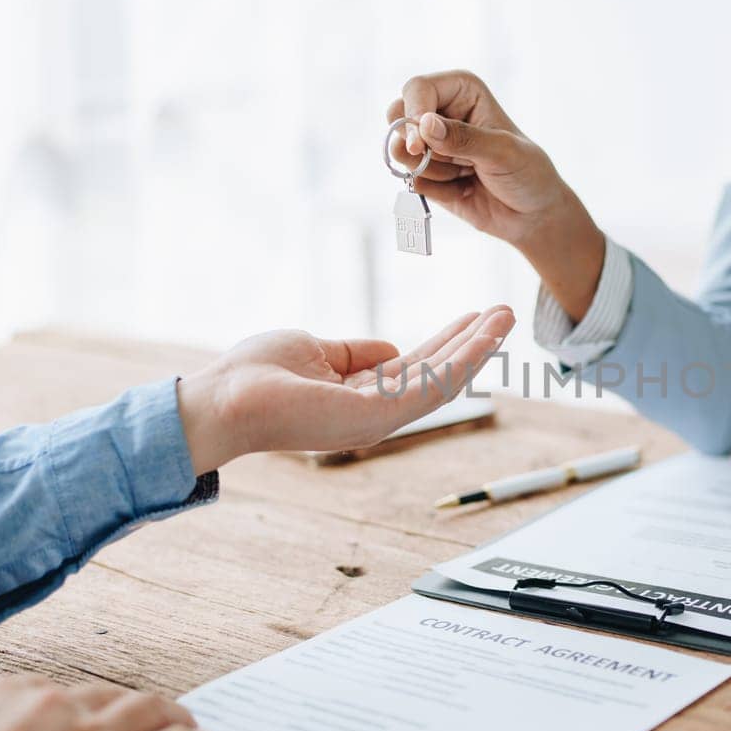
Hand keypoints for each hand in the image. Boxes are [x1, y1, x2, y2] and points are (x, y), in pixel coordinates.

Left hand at [176, 307, 514, 473]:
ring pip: (444, 380)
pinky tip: (485, 336)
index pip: (417, 368)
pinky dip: (464, 359)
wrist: (223, 400)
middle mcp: (376, 411)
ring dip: (479, 347)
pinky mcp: (379, 417)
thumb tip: (391, 348)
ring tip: (507, 316)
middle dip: (473, 342)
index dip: (448, 342)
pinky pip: (433, 385)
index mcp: (360, 396)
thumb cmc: (254, 377)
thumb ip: (355, 352)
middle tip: (506, 313)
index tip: (474, 317)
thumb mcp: (315, 349)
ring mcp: (380, 418)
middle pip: (438, 373)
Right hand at [388, 71, 605, 321]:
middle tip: (442, 161)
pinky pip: (411, 180)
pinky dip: (436, 190)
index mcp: (463, 91)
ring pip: (399, 151)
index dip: (413, 113)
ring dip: (432, 171)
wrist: (532, 215)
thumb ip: (464, 138)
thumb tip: (424, 125)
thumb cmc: (528, 174)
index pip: (418, 88)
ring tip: (466, 174)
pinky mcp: (427, 174)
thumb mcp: (503, 152)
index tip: (418, 143)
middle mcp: (442, 112)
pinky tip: (462, 189)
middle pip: (397, 115)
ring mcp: (431, 144)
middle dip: (414, 145)